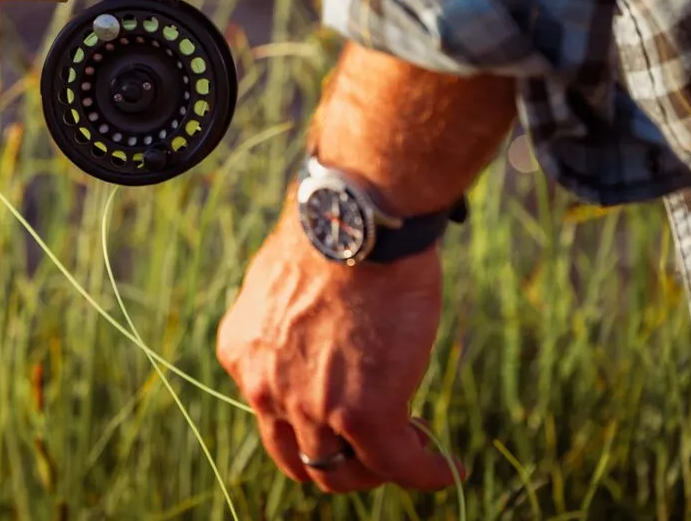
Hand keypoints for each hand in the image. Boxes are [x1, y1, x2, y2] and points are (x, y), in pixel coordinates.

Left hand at [216, 214, 459, 494]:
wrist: (357, 220)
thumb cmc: (332, 232)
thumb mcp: (287, 281)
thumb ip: (289, 320)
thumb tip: (317, 327)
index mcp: (243, 351)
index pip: (272, 413)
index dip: (309, 419)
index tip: (341, 411)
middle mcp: (264, 387)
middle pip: (299, 454)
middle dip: (336, 454)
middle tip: (371, 439)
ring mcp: (311, 408)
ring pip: (341, 471)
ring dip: (376, 467)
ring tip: (411, 448)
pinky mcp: (364, 417)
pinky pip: (399, 464)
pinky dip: (426, 471)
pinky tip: (447, 465)